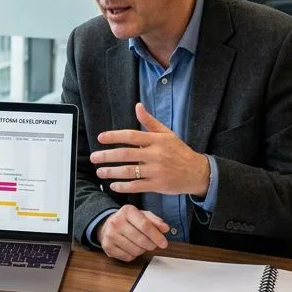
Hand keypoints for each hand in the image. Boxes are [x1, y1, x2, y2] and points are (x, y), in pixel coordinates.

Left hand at [89, 103, 211, 195]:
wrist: (197, 172)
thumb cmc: (179, 151)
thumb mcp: (167, 134)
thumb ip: (150, 121)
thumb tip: (138, 106)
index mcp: (156, 140)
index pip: (131, 136)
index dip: (114, 136)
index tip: (100, 138)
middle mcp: (155, 155)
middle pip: (126, 154)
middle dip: (107, 156)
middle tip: (93, 157)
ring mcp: (156, 171)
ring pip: (129, 171)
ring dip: (112, 172)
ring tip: (100, 172)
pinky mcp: (158, 185)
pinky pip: (137, 186)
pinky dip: (124, 186)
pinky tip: (114, 185)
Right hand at [98, 205, 170, 261]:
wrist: (108, 225)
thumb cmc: (128, 220)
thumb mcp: (142, 215)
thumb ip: (155, 221)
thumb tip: (165, 228)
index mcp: (127, 211)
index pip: (145, 225)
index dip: (156, 236)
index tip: (164, 243)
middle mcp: (116, 221)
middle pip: (141, 240)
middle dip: (151, 245)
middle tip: (153, 245)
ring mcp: (110, 234)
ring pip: (135, 250)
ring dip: (142, 250)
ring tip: (141, 245)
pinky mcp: (107, 246)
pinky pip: (127, 257)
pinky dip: (133, 255)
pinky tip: (131, 248)